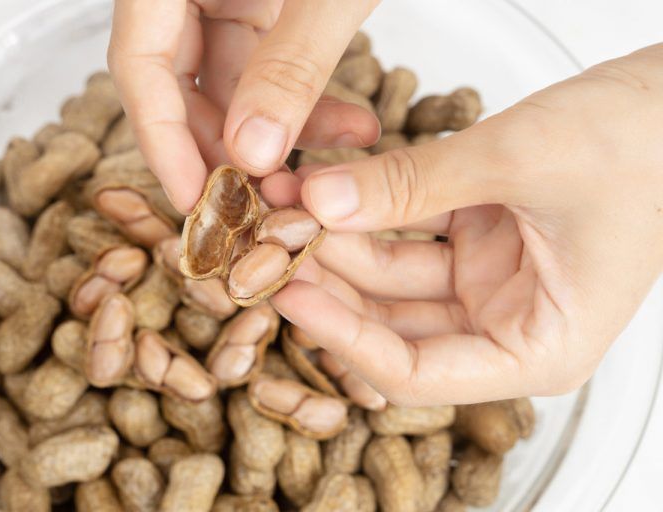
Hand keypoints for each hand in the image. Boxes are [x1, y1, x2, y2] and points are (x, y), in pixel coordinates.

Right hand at [108, 0, 379, 211]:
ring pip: (235, 85)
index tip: (193, 199)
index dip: (160, 138)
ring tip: (332, 166)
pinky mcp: (268, 5)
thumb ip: (290, 63)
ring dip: (282, 134)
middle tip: (267, 198)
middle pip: (183, 83)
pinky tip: (355, 128)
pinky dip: (310, 104)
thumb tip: (253, 152)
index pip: (139, 62)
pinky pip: (274, 68)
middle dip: (229, 147)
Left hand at [269, 45, 662, 405]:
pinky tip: (319, 191)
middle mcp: (508, 328)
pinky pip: (404, 239)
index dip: (345, 339)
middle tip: (268, 246)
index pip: (417, 374)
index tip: (289, 295)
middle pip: (393, 329)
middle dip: (329, 286)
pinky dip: (365, 217)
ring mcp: (487, 285)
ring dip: (338, 245)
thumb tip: (321, 200)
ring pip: (390, 283)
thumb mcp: (518, 162)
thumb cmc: (642, 144)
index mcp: (539, 349)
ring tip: (283, 207)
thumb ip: (414, 184)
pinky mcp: (474, 244)